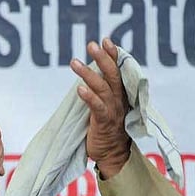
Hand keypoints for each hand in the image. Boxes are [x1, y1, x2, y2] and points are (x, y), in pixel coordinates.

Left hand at [70, 38, 131, 177]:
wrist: (113, 155)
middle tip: (91, 44)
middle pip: (112, 75)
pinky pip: (97, 108)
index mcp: (120, 94)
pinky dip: (89, 98)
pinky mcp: (105, 123)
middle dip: (103, 58)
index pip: (118, 71)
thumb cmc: (107, 128)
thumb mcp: (106, 106)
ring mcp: (113, 111)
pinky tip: (79, 89)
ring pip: (102, 88)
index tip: (105, 40)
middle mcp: (119, 100)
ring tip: (74, 62)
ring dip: (88, 74)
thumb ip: (102, 91)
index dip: (113, 55)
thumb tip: (90, 75)